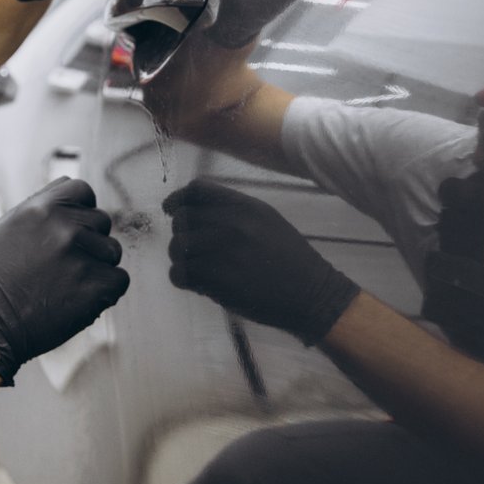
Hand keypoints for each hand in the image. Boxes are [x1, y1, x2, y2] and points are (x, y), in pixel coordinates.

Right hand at [0, 178, 130, 382]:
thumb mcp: (4, 228)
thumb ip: (39, 206)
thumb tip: (67, 191)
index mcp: (41, 209)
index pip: (82, 190)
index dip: (80, 209)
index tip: (73, 228)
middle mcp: (64, 229)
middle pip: (101, 221)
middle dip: (88, 240)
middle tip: (63, 265)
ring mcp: (81, 258)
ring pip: (112, 251)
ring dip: (98, 266)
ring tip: (68, 283)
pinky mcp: (95, 288)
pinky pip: (119, 280)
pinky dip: (105, 292)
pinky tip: (80, 298)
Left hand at [164, 178, 357, 344]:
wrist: (311, 294)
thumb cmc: (290, 258)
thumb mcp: (267, 220)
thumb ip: (234, 210)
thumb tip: (194, 209)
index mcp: (246, 206)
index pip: (197, 190)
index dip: (178, 199)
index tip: (172, 210)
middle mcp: (233, 224)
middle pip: (182, 219)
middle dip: (180, 233)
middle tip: (189, 247)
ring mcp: (225, 252)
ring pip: (177, 247)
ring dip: (180, 258)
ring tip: (196, 267)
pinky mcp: (219, 281)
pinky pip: (180, 273)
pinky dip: (182, 278)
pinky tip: (197, 282)